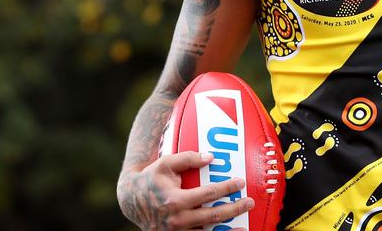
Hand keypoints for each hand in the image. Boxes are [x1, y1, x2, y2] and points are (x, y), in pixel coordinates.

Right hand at [118, 151, 252, 230]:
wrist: (131, 200)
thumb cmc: (152, 178)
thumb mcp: (166, 163)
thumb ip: (188, 158)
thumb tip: (211, 157)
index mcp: (175, 200)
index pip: (208, 194)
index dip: (227, 188)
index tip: (241, 183)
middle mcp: (177, 220)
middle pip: (213, 216)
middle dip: (234, 209)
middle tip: (249, 203)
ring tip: (244, 228)